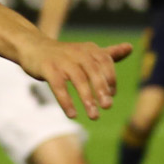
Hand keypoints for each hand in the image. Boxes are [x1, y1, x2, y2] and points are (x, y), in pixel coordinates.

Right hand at [18, 37, 132, 119]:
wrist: (34, 48)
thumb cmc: (65, 55)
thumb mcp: (87, 53)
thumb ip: (108, 54)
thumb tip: (130, 48)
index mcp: (89, 49)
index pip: (105, 62)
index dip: (111, 78)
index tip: (112, 95)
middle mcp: (77, 52)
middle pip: (93, 71)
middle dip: (102, 90)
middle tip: (108, 107)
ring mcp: (62, 60)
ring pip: (78, 80)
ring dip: (87, 98)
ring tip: (94, 116)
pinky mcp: (48, 68)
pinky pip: (59, 86)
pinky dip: (66, 101)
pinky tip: (72, 115)